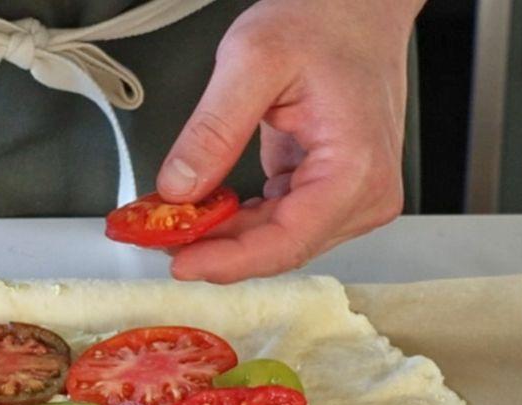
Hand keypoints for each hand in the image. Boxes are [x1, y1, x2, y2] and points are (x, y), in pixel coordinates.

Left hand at [156, 0, 421, 282]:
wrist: (355, 6)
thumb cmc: (323, 20)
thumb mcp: (252, 61)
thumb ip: (212, 130)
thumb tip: (178, 188)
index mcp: (356, 169)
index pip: (287, 242)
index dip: (228, 261)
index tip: (179, 262)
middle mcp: (365, 193)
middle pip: (279, 248)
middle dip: (215, 248)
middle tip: (156, 237)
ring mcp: (352, 196)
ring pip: (276, 241)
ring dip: (222, 237)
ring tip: (172, 222)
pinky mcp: (332, 192)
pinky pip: (279, 223)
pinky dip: (238, 221)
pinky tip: (205, 211)